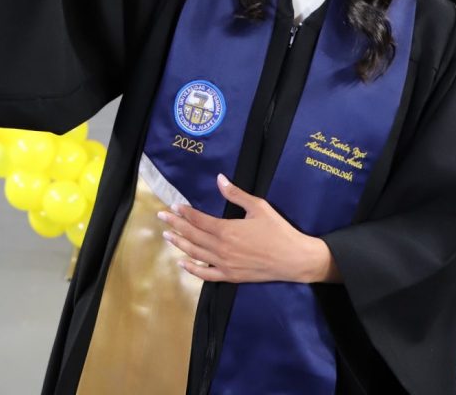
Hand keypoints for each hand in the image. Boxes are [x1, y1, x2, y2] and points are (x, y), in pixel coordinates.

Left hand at [158, 174, 337, 283]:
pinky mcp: (230, 277)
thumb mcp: (259, 207)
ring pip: (195, 253)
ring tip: (167, 236)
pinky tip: (182, 262)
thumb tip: (219, 179)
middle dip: (176, 225)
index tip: (174, 206)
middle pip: (192, 236)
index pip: (199, 220)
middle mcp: (221, 248)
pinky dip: (192, 269)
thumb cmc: (277, 230)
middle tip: (161, 217)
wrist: (294, 259)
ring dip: (179, 244)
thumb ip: (236, 195)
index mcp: (226, 230)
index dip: (185, 212)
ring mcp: (224, 264)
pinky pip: (206, 274)